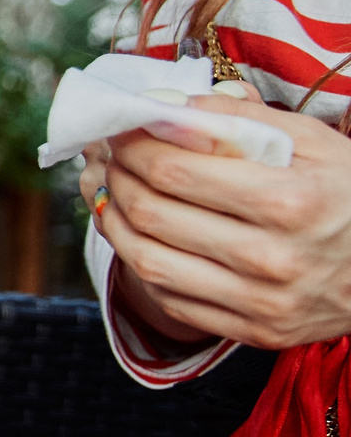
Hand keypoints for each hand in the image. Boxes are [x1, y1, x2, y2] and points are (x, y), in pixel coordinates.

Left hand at [83, 94, 350, 348]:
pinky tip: (138, 236)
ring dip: (115, 223)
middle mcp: (273, 258)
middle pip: (154, 214)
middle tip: (109, 157)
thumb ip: (240, 118)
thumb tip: (167, 104)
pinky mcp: (257, 332)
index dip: (133, 146)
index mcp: (289, 202)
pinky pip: (172, 301)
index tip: (121, 129)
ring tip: (110, 194)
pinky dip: (141, 265)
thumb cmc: (350, 193)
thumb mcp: (315, 143)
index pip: (174, 170)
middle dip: (118, 178)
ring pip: (150, 263)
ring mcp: (263, 303)